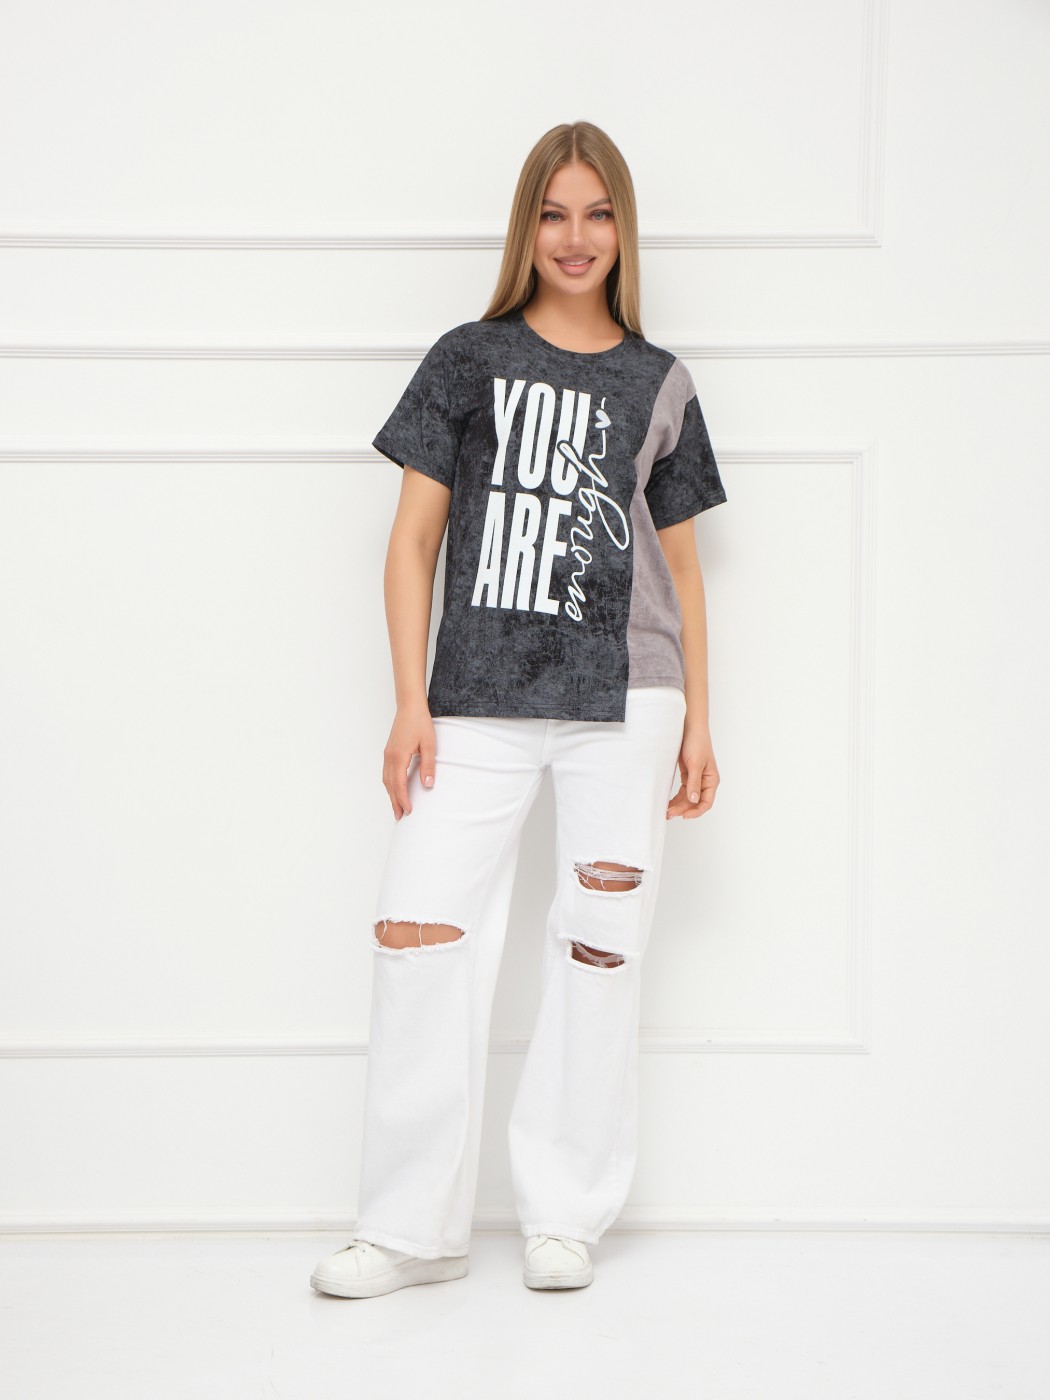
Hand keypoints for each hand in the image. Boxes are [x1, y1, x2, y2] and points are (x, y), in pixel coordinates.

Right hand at [382, 699, 436, 819]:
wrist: (409, 706)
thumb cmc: (420, 723)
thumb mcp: (429, 745)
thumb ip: (428, 765)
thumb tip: (428, 784)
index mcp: (399, 756)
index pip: (399, 784)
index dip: (403, 799)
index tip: (409, 810)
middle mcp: (389, 757)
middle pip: (390, 785)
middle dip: (395, 802)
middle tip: (400, 816)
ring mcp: (387, 754)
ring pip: (386, 779)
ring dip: (391, 794)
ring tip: (396, 806)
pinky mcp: (389, 751)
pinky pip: (386, 772)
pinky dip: (389, 784)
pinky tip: (394, 788)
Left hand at [666, 723, 719, 820]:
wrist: (689, 728)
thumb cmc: (697, 743)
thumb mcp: (695, 764)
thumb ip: (694, 783)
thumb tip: (694, 800)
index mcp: (711, 780)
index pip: (706, 802)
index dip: (696, 811)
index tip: (684, 816)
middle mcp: (705, 782)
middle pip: (695, 802)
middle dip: (683, 809)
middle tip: (669, 814)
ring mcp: (695, 779)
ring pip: (687, 798)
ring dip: (678, 805)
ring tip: (666, 811)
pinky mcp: (687, 775)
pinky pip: (682, 791)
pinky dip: (675, 797)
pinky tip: (668, 802)